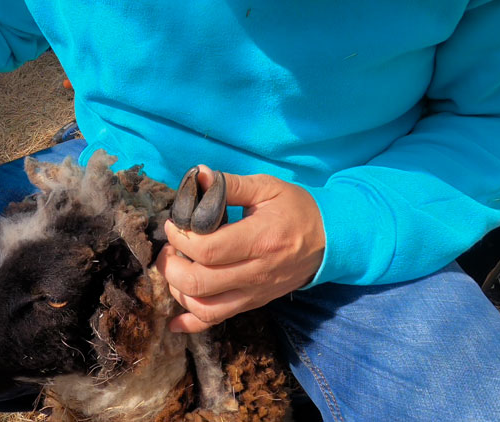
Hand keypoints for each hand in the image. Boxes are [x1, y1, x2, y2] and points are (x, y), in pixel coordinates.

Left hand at [156, 165, 324, 332]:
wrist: (330, 240)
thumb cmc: (296, 210)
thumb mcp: (268, 188)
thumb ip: (231, 185)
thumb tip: (199, 175)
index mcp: (260, 240)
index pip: (208, 250)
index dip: (181, 238)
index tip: (174, 225)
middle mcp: (256, 272)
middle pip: (199, 283)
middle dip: (171, 266)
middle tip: (169, 248)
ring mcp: (254, 293)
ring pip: (204, 308)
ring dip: (178, 291)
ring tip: (175, 268)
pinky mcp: (252, 303)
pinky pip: (217, 322)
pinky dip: (192, 324)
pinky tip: (175, 321)